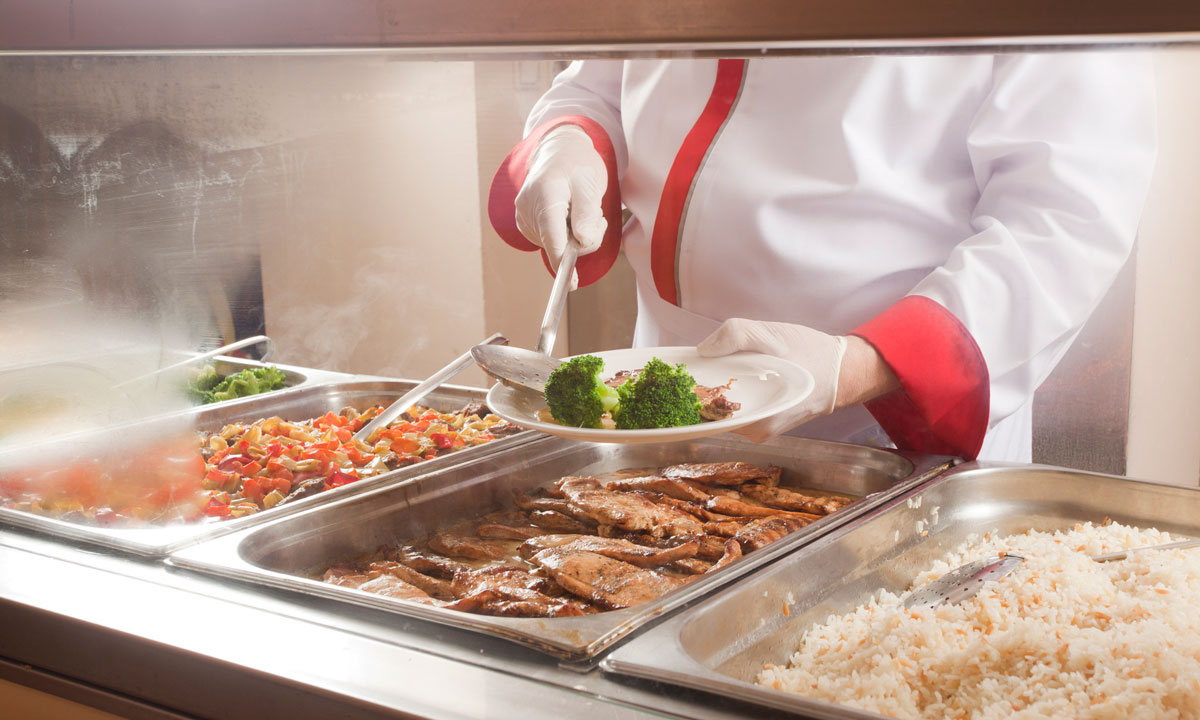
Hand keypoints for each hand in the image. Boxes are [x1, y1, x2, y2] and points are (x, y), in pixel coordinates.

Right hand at [515, 125, 607, 289]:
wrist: (559, 152)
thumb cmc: (578, 164)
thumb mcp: (590, 182)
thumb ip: (587, 212)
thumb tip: (583, 242)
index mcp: (545, 195)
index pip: (553, 236)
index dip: (563, 261)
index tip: (572, 284)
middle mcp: (528, 209)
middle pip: (559, 245)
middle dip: (584, 239)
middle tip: (597, 217)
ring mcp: (524, 218)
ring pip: (557, 246)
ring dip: (576, 236)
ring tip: (580, 210)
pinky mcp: (527, 225)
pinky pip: (551, 242)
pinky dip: (566, 235)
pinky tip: (568, 215)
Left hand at [697, 318, 898, 441]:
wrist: (843, 370)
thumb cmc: (811, 354)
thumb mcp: (773, 334)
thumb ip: (737, 336)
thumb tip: (704, 349)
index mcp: (757, 419)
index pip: (704, 414)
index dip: (684, 395)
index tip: (669, 380)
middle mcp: (755, 431)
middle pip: (708, 414)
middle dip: (692, 392)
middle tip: (679, 371)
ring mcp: (757, 427)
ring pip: (718, 410)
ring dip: (706, 391)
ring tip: (697, 371)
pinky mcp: (760, 419)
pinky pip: (731, 407)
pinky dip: (722, 391)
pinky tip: (717, 375)